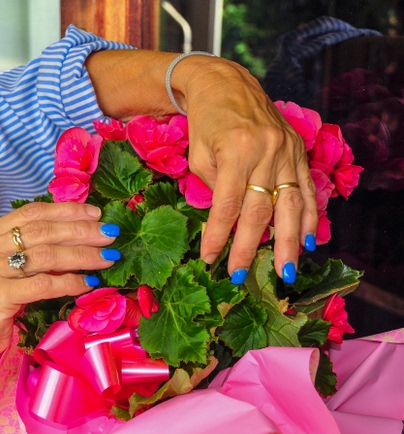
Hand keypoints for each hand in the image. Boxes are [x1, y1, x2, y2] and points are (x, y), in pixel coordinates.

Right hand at [0, 202, 119, 367]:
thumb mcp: (4, 271)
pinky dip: (70, 282)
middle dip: (82, 231)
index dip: (66, 211)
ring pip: (46, 255)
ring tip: (107, 258)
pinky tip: (88, 283)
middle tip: (110, 235)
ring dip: (83, 255)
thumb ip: (30, 253)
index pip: (31, 213)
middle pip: (42, 231)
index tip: (95, 214)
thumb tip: (77, 240)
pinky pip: (43, 285)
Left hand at [171, 56, 317, 281]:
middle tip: (242, 274)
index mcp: (235, 151)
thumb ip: (215, 188)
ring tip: (286, 270)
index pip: (227, 205)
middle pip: (260, 210)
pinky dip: (309, 216)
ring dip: (289, 241)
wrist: (226, 83)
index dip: (218, 235)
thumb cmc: (205, 121)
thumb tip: (229, 222)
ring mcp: (286, 151)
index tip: (210, 259)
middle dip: (250, 247)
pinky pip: (306, 188)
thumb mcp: (199, 154)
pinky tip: (308, 239)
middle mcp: (266, 152)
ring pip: (290, 204)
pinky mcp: (296, 150)